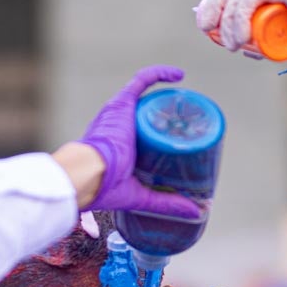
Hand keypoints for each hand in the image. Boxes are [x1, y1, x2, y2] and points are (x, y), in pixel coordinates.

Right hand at [77, 66, 203, 218]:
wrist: (88, 173)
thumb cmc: (104, 187)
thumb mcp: (140, 197)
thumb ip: (166, 204)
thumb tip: (198, 212)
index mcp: (117, 148)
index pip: (140, 138)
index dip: (158, 138)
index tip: (177, 143)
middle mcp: (117, 127)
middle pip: (145, 118)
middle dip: (165, 120)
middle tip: (187, 128)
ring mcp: (119, 114)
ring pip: (146, 100)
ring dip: (165, 98)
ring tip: (186, 105)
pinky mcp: (122, 103)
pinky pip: (142, 81)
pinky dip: (160, 74)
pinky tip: (179, 77)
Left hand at [195, 0, 286, 83]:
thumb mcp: (279, 45)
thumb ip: (259, 40)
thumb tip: (236, 42)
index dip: (218, 4)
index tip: (206, 24)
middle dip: (215, 4)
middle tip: (206, 27)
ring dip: (229, 18)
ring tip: (232, 44)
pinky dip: (241, 15)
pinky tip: (241, 36)